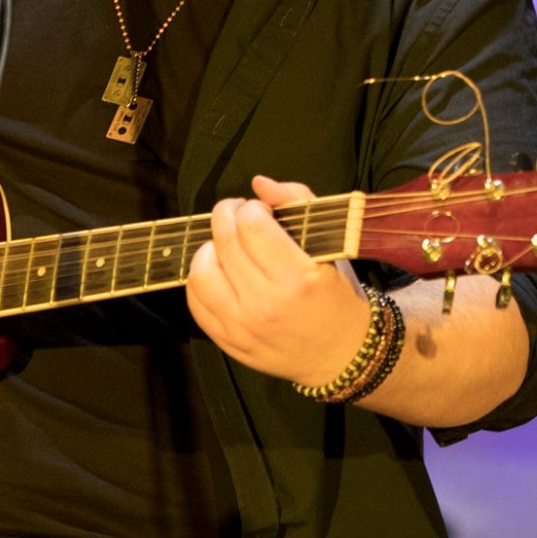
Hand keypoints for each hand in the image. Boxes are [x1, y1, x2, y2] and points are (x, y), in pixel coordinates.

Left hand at [186, 175, 371, 386]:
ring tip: (228, 246)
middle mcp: (266, 304)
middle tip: (240, 216)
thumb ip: (298, 203)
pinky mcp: (228, 341)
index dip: (252, 207)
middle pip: (224, 240)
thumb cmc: (336, 296)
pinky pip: (196, 301)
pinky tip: (221, 271)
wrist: (340, 354)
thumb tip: (259, 183)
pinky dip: (202, 278)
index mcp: (297, 279)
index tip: (262, 212)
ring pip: (201, 271)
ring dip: (210, 248)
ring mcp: (242, 326)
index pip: (251, 224)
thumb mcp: (331, 245)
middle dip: (228, 216)